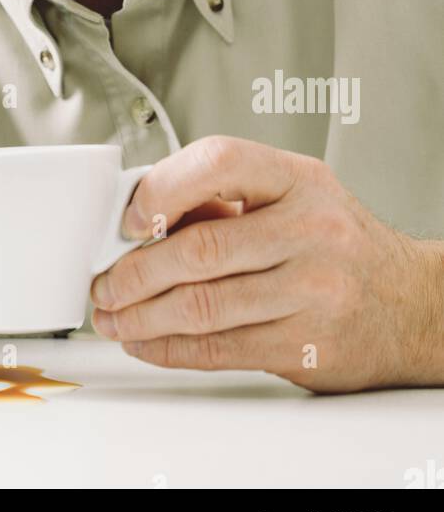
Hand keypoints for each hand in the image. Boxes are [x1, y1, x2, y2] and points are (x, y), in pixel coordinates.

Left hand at [90, 135, 442, 392]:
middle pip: (200, 249)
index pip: (219, 161)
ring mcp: (312, 290)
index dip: (162, 188)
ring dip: (141, 317)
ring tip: (114, 316)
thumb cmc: (336, 242)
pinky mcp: (306, 345)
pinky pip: (220, 349)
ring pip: (203, 306)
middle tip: (104, 283)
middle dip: (134, 271)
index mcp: (298, 179)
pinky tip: (147, 342)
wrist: (408, 304)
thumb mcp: (293, 195)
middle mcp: (310, 230)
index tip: (128, 218)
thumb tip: (140, 216)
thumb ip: (226, 197)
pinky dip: (170, 349)